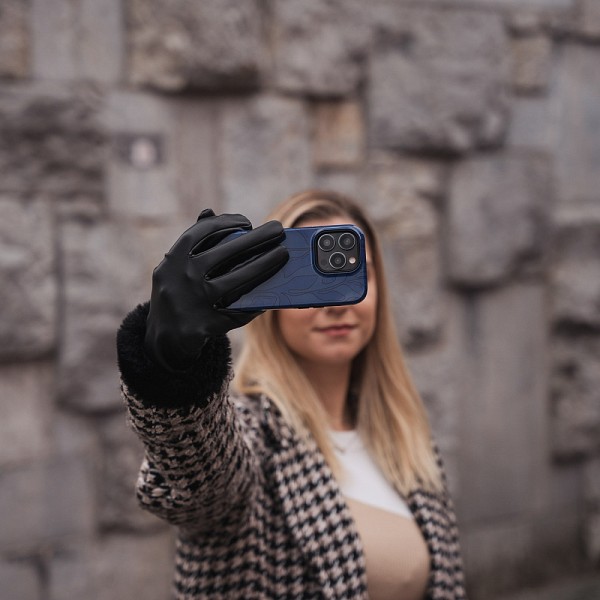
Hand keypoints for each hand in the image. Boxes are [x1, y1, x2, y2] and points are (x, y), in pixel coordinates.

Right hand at [144, 209, 287, 371]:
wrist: (163, 340)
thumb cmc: (177, 294)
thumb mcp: (175, 268)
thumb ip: (193, 243)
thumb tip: (210, 212)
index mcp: (172, 260)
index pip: (201, 232)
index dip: (226, 223)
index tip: (247, 222)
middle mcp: (180, 278)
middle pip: (225, 252)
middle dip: (256, 238)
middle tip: (279, 230)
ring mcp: (193, 303)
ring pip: (237, 281)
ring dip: (264, 265)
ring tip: (283, 255)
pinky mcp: (205, 326)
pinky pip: (238, 311)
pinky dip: (256, 303)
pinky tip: (272, 293)